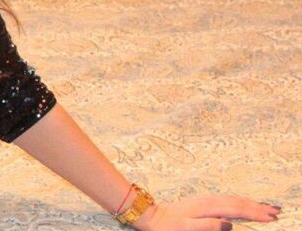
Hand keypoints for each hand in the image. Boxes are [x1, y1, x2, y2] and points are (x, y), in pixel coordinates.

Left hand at [134, 196, 280, 230]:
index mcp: (207, 208)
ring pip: (233, 199)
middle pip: (237, 202)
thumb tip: (229, 223)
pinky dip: (239, 201)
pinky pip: (226, 199)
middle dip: (257, 207)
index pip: (236, 210)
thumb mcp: (185, 228)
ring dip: (250, 202)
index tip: (271, 217)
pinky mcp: (202, 202)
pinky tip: (243, 204)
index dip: (254, 213)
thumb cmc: (167, 226)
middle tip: (276, 212)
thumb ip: (207, 226)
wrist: (150, 215)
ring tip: (265, 207)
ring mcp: (205, 200)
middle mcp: (208, 201)